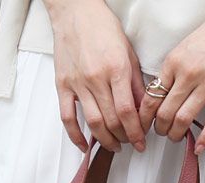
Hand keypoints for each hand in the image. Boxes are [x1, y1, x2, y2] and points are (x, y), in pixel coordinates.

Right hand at [43, 0, 146, 152]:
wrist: (75, 11)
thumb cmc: (102, 28)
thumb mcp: (128, 52)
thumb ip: (135, 83)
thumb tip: (142, 109)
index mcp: (116, 69)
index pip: (127, 111)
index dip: (136, 132)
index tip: (141, 141)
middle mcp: (96, 79)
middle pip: (112, 121)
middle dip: (124, 137)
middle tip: (130, 143)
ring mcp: (78, 84)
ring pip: (93, 123)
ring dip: (106, 140)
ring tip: (114, 145)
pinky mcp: (62, 86)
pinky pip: (67, 118)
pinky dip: (76, 136)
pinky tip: (84, 146)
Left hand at [138, 0, 204, 153]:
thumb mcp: (184, 49)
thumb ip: (173, 73)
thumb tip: (160, 97)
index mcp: (174, 62)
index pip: (151, 98)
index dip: (144, 119)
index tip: (143, 127)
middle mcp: (189, 73)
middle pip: (165, 113)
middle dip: (160, 129)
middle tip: (162, 133)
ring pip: (184, 119)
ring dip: (176, 134)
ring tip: (177, 137)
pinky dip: (204, 138)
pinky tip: (199, 146)